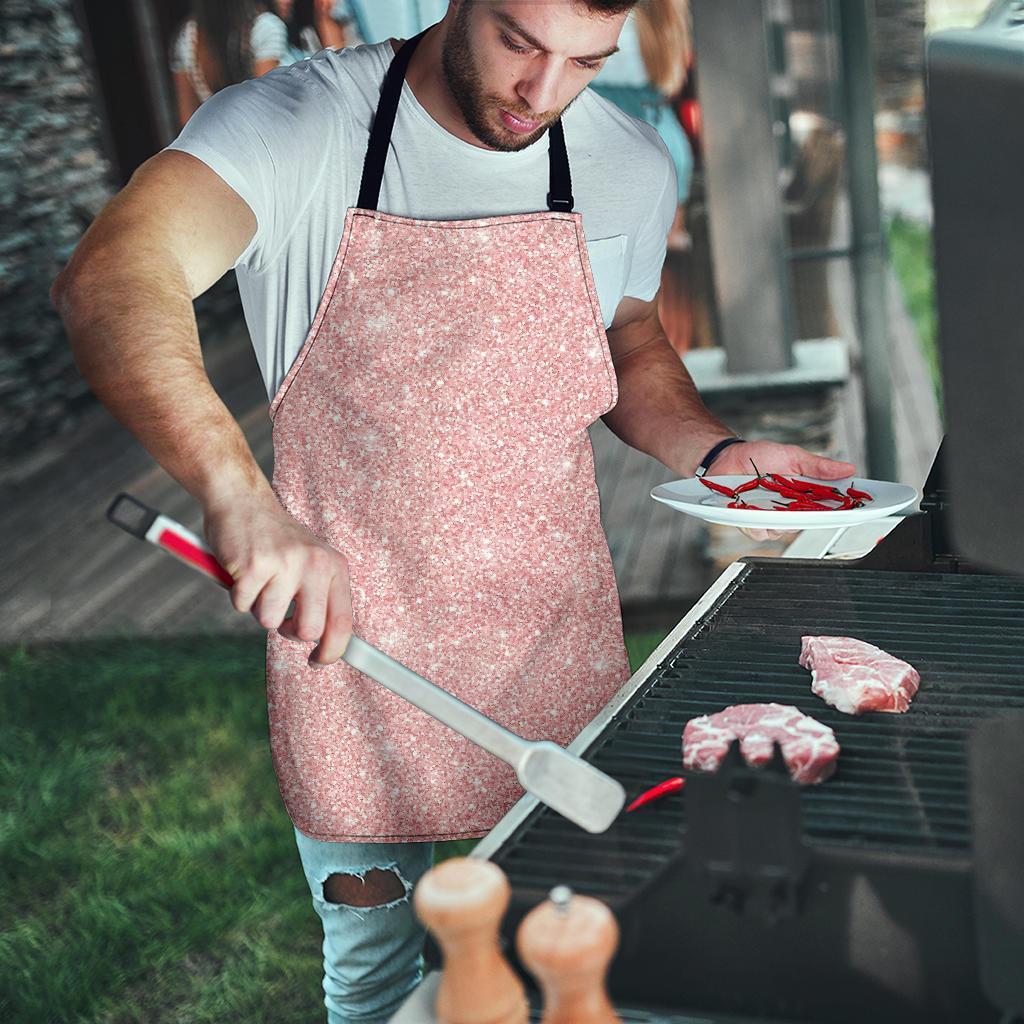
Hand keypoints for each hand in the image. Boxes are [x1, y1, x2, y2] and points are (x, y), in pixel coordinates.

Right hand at [203, 492, 352, 663]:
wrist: (243, 501)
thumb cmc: (276, 541)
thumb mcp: (311, 562)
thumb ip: (321, 597)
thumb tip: (328, 645)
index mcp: (334, 566)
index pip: (342, 622)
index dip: (332, 651)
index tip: (319, 661)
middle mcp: (315, 564)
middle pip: (308, 631)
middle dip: (289, 631)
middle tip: (280, 613)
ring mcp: (285, 564)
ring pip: (269, 621)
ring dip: (259, 607)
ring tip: (260, 580)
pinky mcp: (254, 565)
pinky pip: (242, 606)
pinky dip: (238, 595)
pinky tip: (243, 571)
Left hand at [708, 440, 856, 542]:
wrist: (727, 457)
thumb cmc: (759, 457)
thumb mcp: (793, 456)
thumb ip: (819, 466)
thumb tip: (848, 468)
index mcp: (804, 495)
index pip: (829, 508)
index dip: (844, 511)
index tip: (859, 509)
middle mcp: (789, 510)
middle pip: (809, 523)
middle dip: (812, 516)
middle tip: (808, 503)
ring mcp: (771, 518)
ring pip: (785, 531)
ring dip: (781, 518)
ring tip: (773, 499)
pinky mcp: (751, 523)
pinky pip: (761, 532)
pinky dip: (759, 522)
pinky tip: (754, 508)